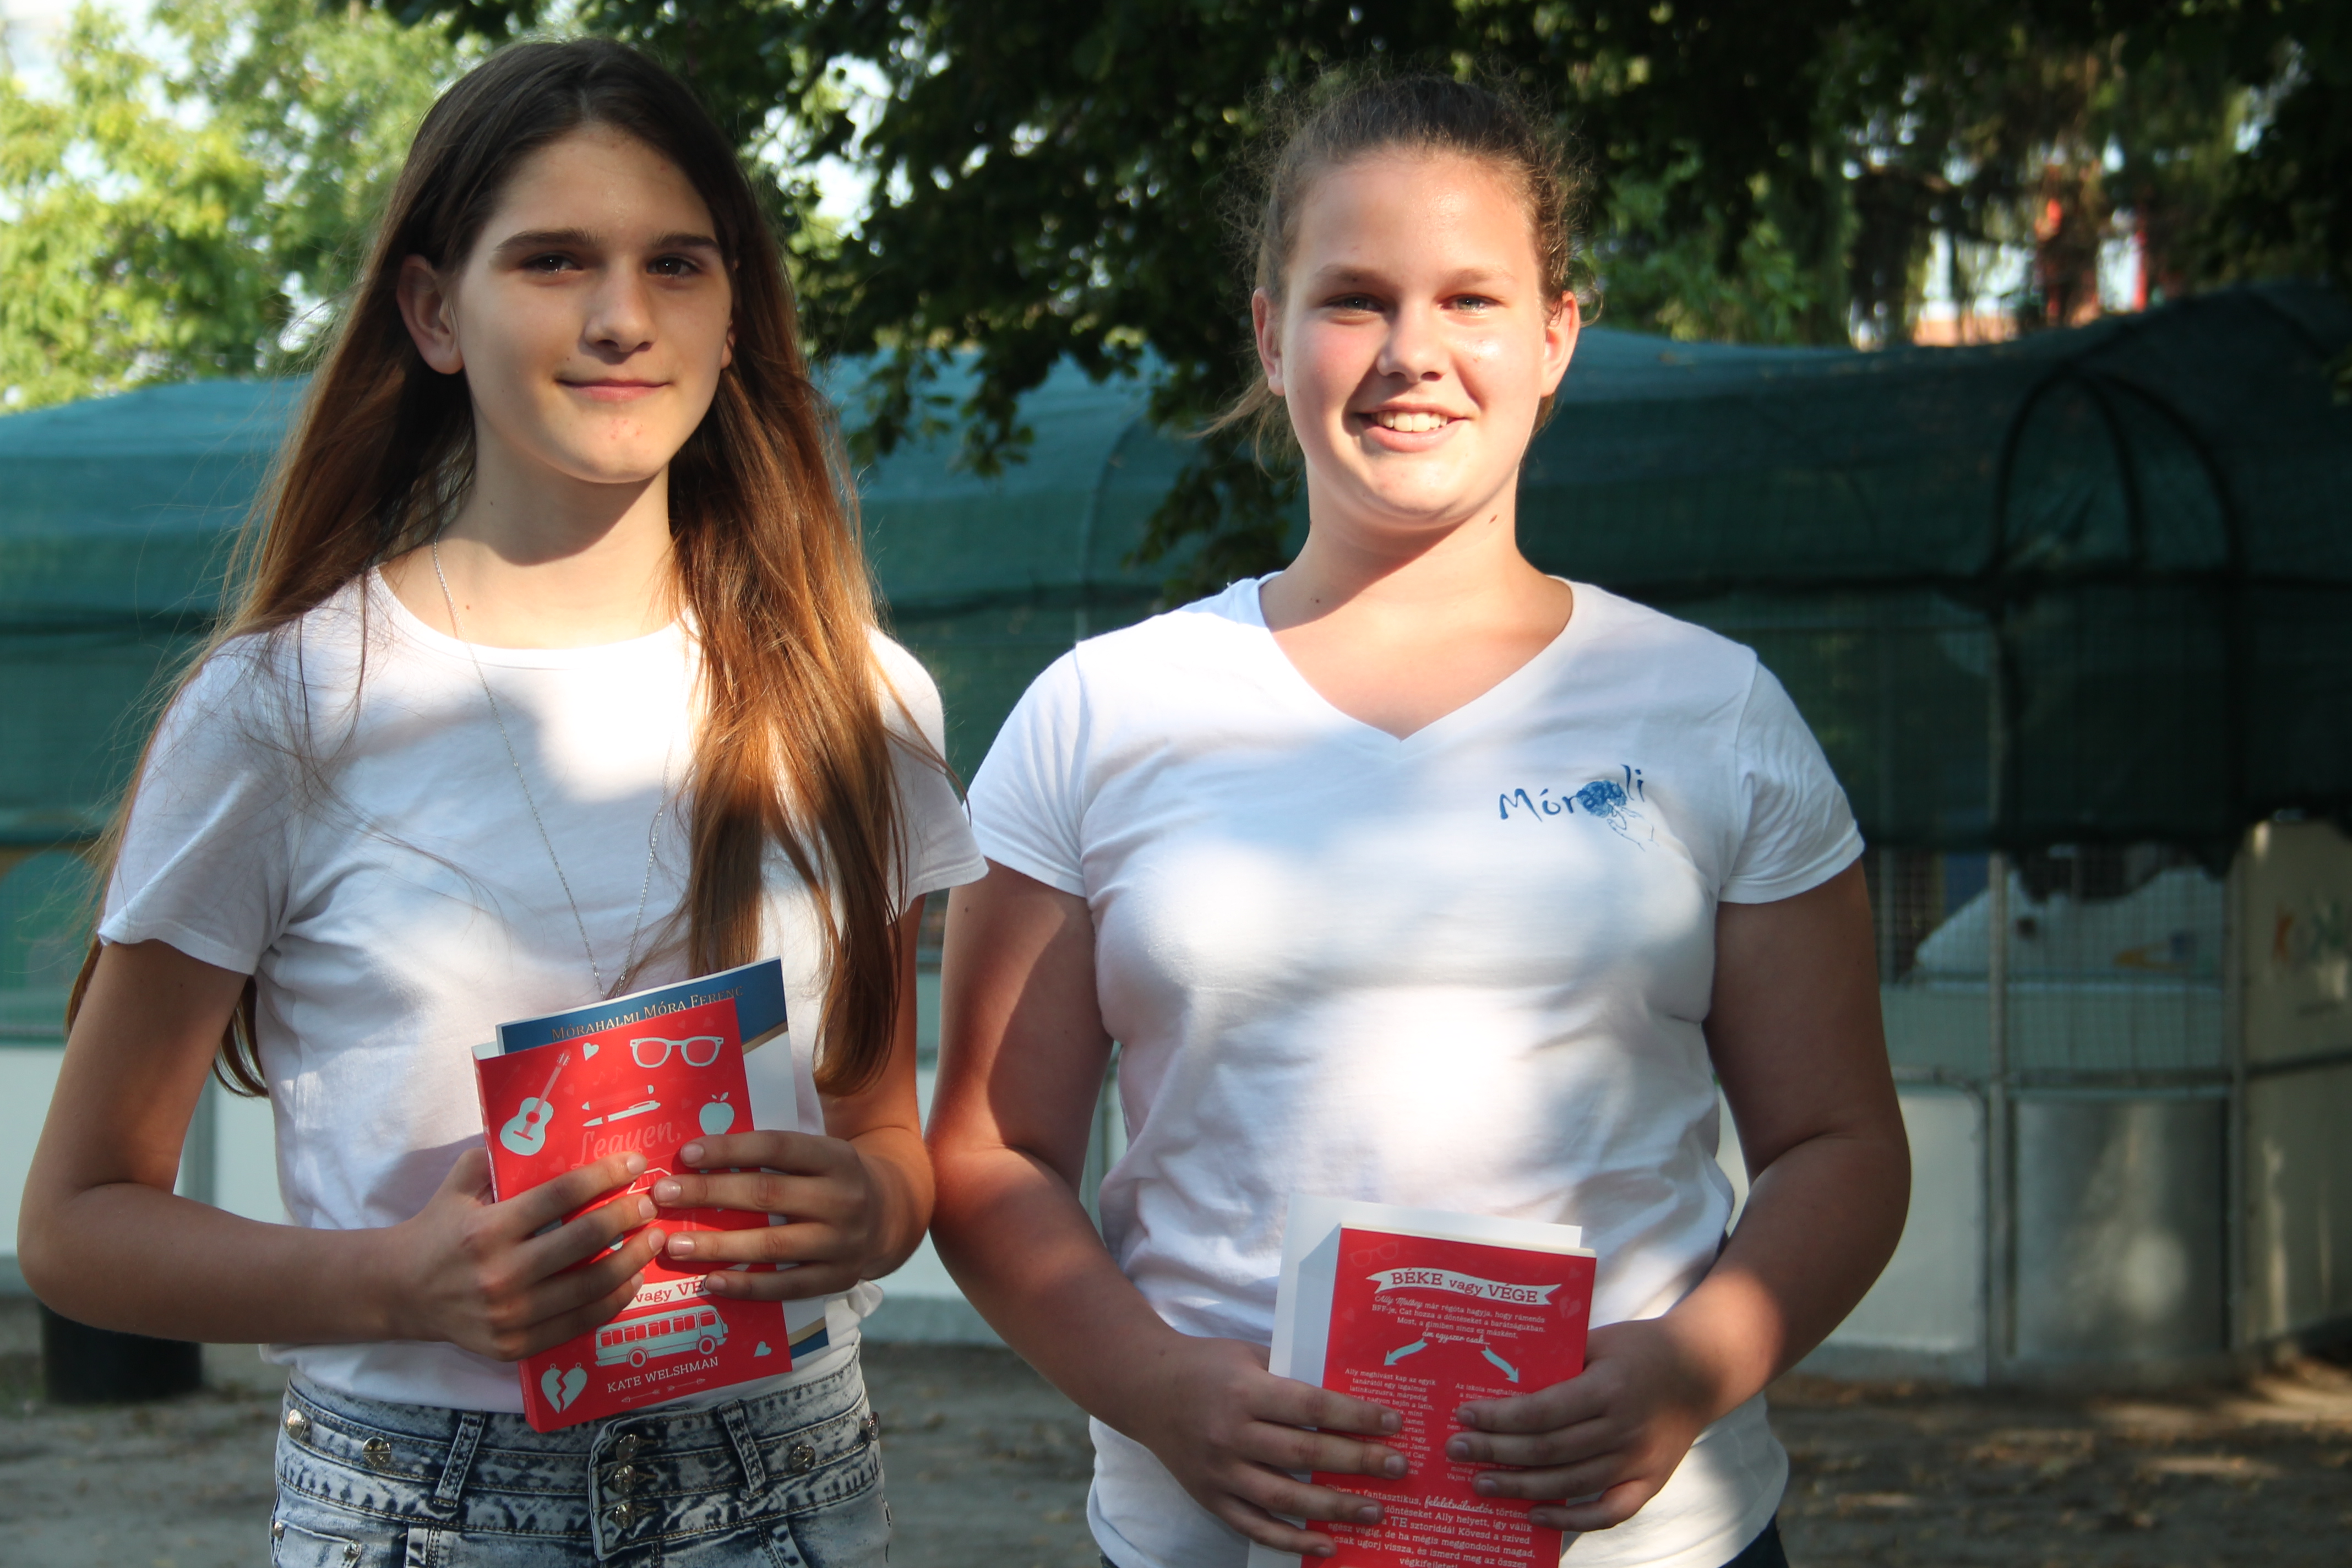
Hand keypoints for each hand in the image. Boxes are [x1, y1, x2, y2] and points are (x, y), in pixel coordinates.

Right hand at [384, 1147, 665, 1361]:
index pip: (560, 1195)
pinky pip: (579, 1323)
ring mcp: (508, 1315)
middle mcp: (499, 1274)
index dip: (605, 1177)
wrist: (400, 1292)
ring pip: (590, 1286)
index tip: (635, 1165)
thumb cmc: (439, 1230)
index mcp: (487, 1228)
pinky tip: (632, 1281)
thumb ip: (497, 1157)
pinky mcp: (515, 1345)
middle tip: (650, 1203)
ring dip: (632, 1260)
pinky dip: (613, 1301)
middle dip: (627, 1216)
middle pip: (583, 1240)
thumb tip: (544, 1127)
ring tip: (654, 1239)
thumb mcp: (460, 1185)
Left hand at [648, 1132, 889, 1300]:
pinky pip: (786, 1286)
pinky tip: (709, 1282)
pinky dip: (746, 1285)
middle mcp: (843, 1198)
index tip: (686, 1153)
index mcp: (836, 1157)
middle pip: (768, 1194)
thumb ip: (774, 1153)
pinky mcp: (838, 1278)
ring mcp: (843, 1242)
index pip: (777, 1147)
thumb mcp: (818, 1153)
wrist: (888, 1216)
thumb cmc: (830, 1178)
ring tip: (673, 1245)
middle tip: (662, 1195)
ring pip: (772, 1244)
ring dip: (717, 1245)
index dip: (731, 1149)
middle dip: (709, 1194)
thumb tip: (698, 1153)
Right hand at [1117, 1333, 1406, 1558]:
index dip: (1355, 1417)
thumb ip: (1291, 1374)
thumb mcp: (1249, 1354)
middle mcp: (1231, 1434)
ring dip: (1334, 1506)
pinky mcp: (1210, 1498)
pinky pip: (1256, 1526)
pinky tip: (1327, 1545)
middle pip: (1304, 1453)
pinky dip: (1292, 1540)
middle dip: (1357, 1461)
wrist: (1145, 1389)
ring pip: (1285, 1497)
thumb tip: (1348, 1392)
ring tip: (1375, 1510)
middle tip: (1397, 1467)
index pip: (1311, 1406)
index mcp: (1245, 1392)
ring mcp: (1220, 1472)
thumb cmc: (1206, 1366)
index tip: (1393, 1423)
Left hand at [1445, 1318, 1718, 1531]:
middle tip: (1456, 1451)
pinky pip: (1608, 1512)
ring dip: (1521, 1487)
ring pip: (1570, 1483)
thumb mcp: (1599, 1340)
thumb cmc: (1641, 1349)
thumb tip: (1502, 1382)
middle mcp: (1623, 1429)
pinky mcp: (1649, 1482)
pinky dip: (1571, 1519)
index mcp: (1608, 1388)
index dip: (1501, 1418)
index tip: (1465, 1416)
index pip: (1543, 1411)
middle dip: (1496, 1452)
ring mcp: (1638, 1461)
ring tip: (1481, 1484)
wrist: (1702, 1370)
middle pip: (1549, 1450)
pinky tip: (1535, 1516)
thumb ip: (1557, 1362)